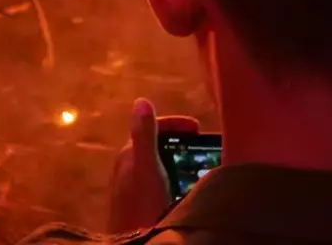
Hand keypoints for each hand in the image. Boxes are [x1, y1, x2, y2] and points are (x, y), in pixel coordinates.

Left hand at [106, 98, 200, 233]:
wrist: (132, 241)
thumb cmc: (141, 204)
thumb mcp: (146, 167)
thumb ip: (144, 135)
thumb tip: (142, 100)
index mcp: (129, 154)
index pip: (152, 126)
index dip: (175, 123)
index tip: (198, 128)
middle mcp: (128, 167)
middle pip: (158, 145)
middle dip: (181, 144)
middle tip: (204, 150)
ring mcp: (133, 187)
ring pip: (160, 165)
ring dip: (180, 163)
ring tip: (201, 169)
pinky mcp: (140, 204)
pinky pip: (161, 184)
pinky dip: (176, 181)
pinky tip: (187, 192)